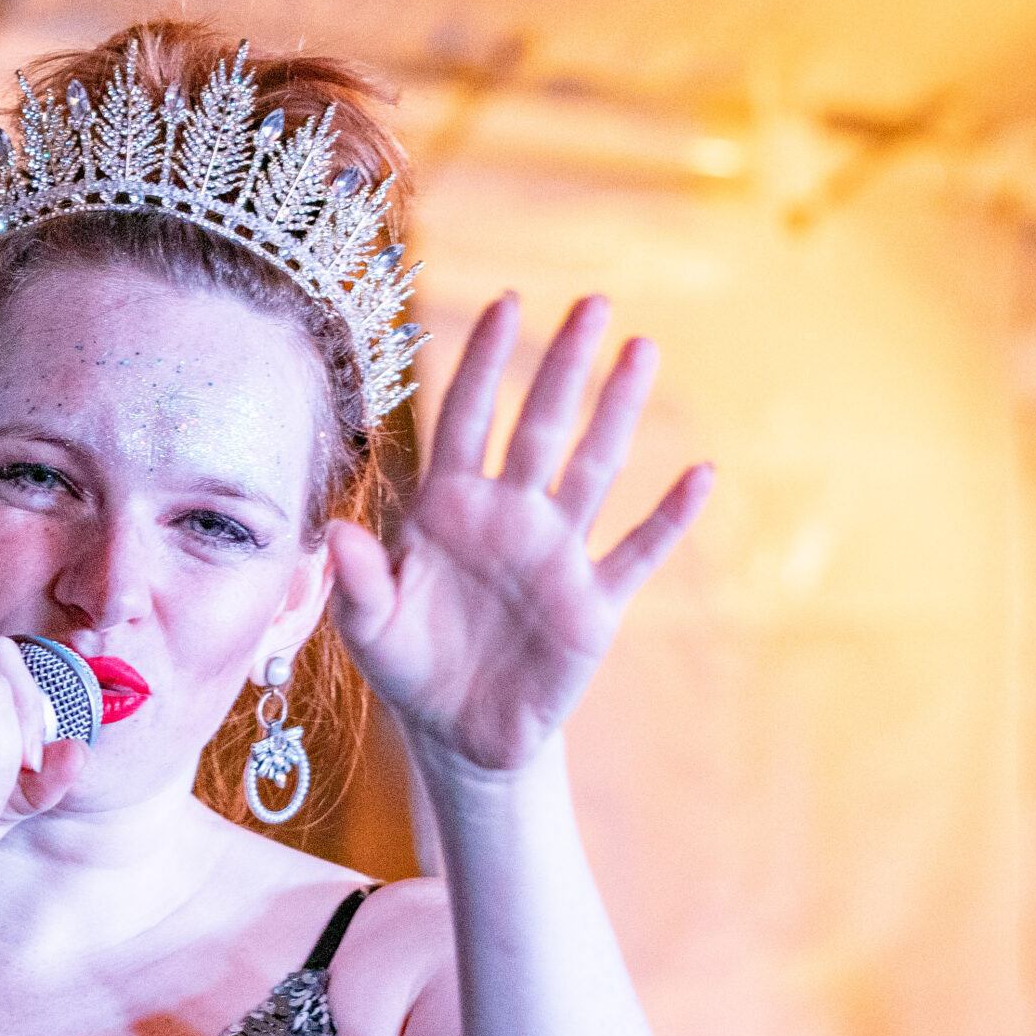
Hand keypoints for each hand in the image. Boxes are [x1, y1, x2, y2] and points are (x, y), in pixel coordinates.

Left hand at [329, 293, 712, 772]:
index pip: (465, 419)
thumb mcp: (371, 630)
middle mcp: (508, 515)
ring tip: (643, 350)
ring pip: (592, 468)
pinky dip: (668, 518)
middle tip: (593, 302)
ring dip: (618, 412)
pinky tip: (701, 475)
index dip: (484, 364)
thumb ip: (357, 580)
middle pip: (539, 425)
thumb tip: (334, 530)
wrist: (460, 734)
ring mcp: (555, 553)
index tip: (506, 306)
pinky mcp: (592, 603)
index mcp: (447, 509)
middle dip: (563, 366)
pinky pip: (636, 552)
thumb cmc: (410, 667)